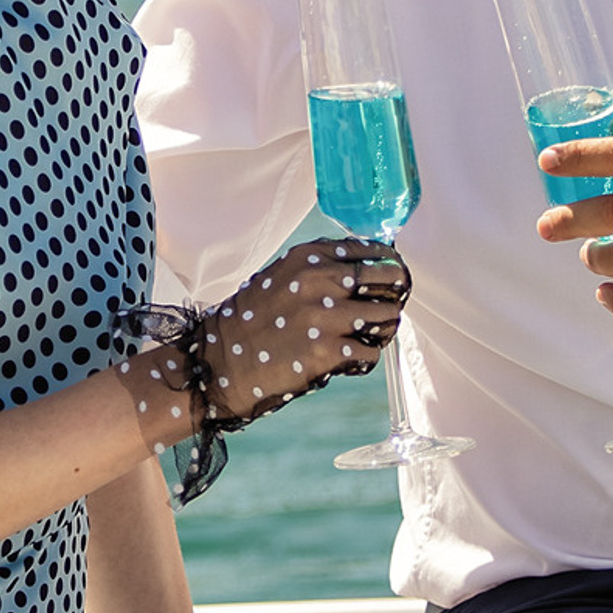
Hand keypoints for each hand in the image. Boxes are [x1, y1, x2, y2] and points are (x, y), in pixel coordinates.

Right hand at [116, 236, 406, 447]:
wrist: (219, 361)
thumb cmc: (251, 320)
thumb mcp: (280, 277)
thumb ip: (318, 270)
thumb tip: (364, 269)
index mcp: (308, 258)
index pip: (371, 251)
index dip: (388, 264)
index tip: (392, 276)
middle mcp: (320, 281)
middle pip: (388, 279)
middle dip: (394, 294)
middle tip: (388, 306)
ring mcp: (326, 317)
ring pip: (387, 316)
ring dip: (384, 328)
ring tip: (368, 336)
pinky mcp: (328, 352)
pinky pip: (371, 352)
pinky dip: (366, 357)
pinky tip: (350, 359)